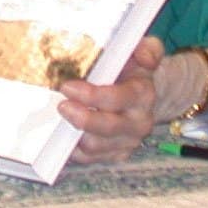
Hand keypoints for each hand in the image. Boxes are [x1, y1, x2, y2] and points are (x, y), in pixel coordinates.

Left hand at [58, 36, 163, 162]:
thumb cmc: (134, 68)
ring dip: (74, 134)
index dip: (91, 95)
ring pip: (97, 147)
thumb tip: (144, 54)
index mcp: (142, 94)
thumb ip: (148, 48)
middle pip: (107, 127)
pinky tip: (62, 135)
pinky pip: (91, 159)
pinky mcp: (116, 154)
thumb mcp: (142, 51)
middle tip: (61, 106)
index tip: (67, 87)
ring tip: (60, 118)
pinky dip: (74, 150)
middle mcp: (138, 122)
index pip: (117, 98)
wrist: (143, 93)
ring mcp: (127, 141)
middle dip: (81, 118)